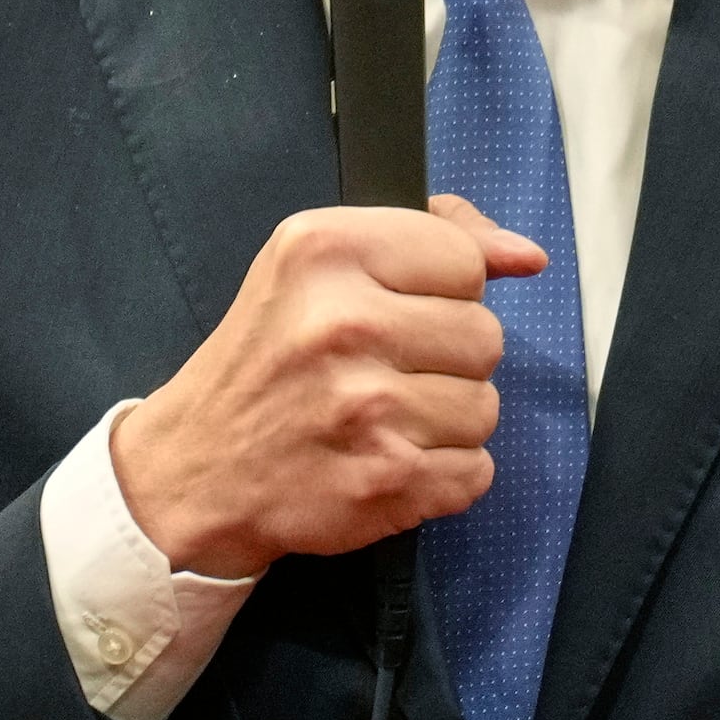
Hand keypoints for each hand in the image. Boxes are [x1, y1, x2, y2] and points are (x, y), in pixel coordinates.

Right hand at [112, 194, 543, 582]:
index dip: (441, 292)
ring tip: (381, 420)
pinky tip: (385, 461)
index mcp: (325, 251)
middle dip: (447, 360)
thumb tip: (526, 255)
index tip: (395, 313)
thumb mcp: (317, 266)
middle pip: (486, 335)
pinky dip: (441, 476)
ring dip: (445, 422)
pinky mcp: (387, 480)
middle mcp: (345, 323)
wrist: (193, 473)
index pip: (464, 260)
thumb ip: (430, 239)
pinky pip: (477, 471)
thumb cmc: (264, 364)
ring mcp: (368, 408)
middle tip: (382, 373)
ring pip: (486, 407)